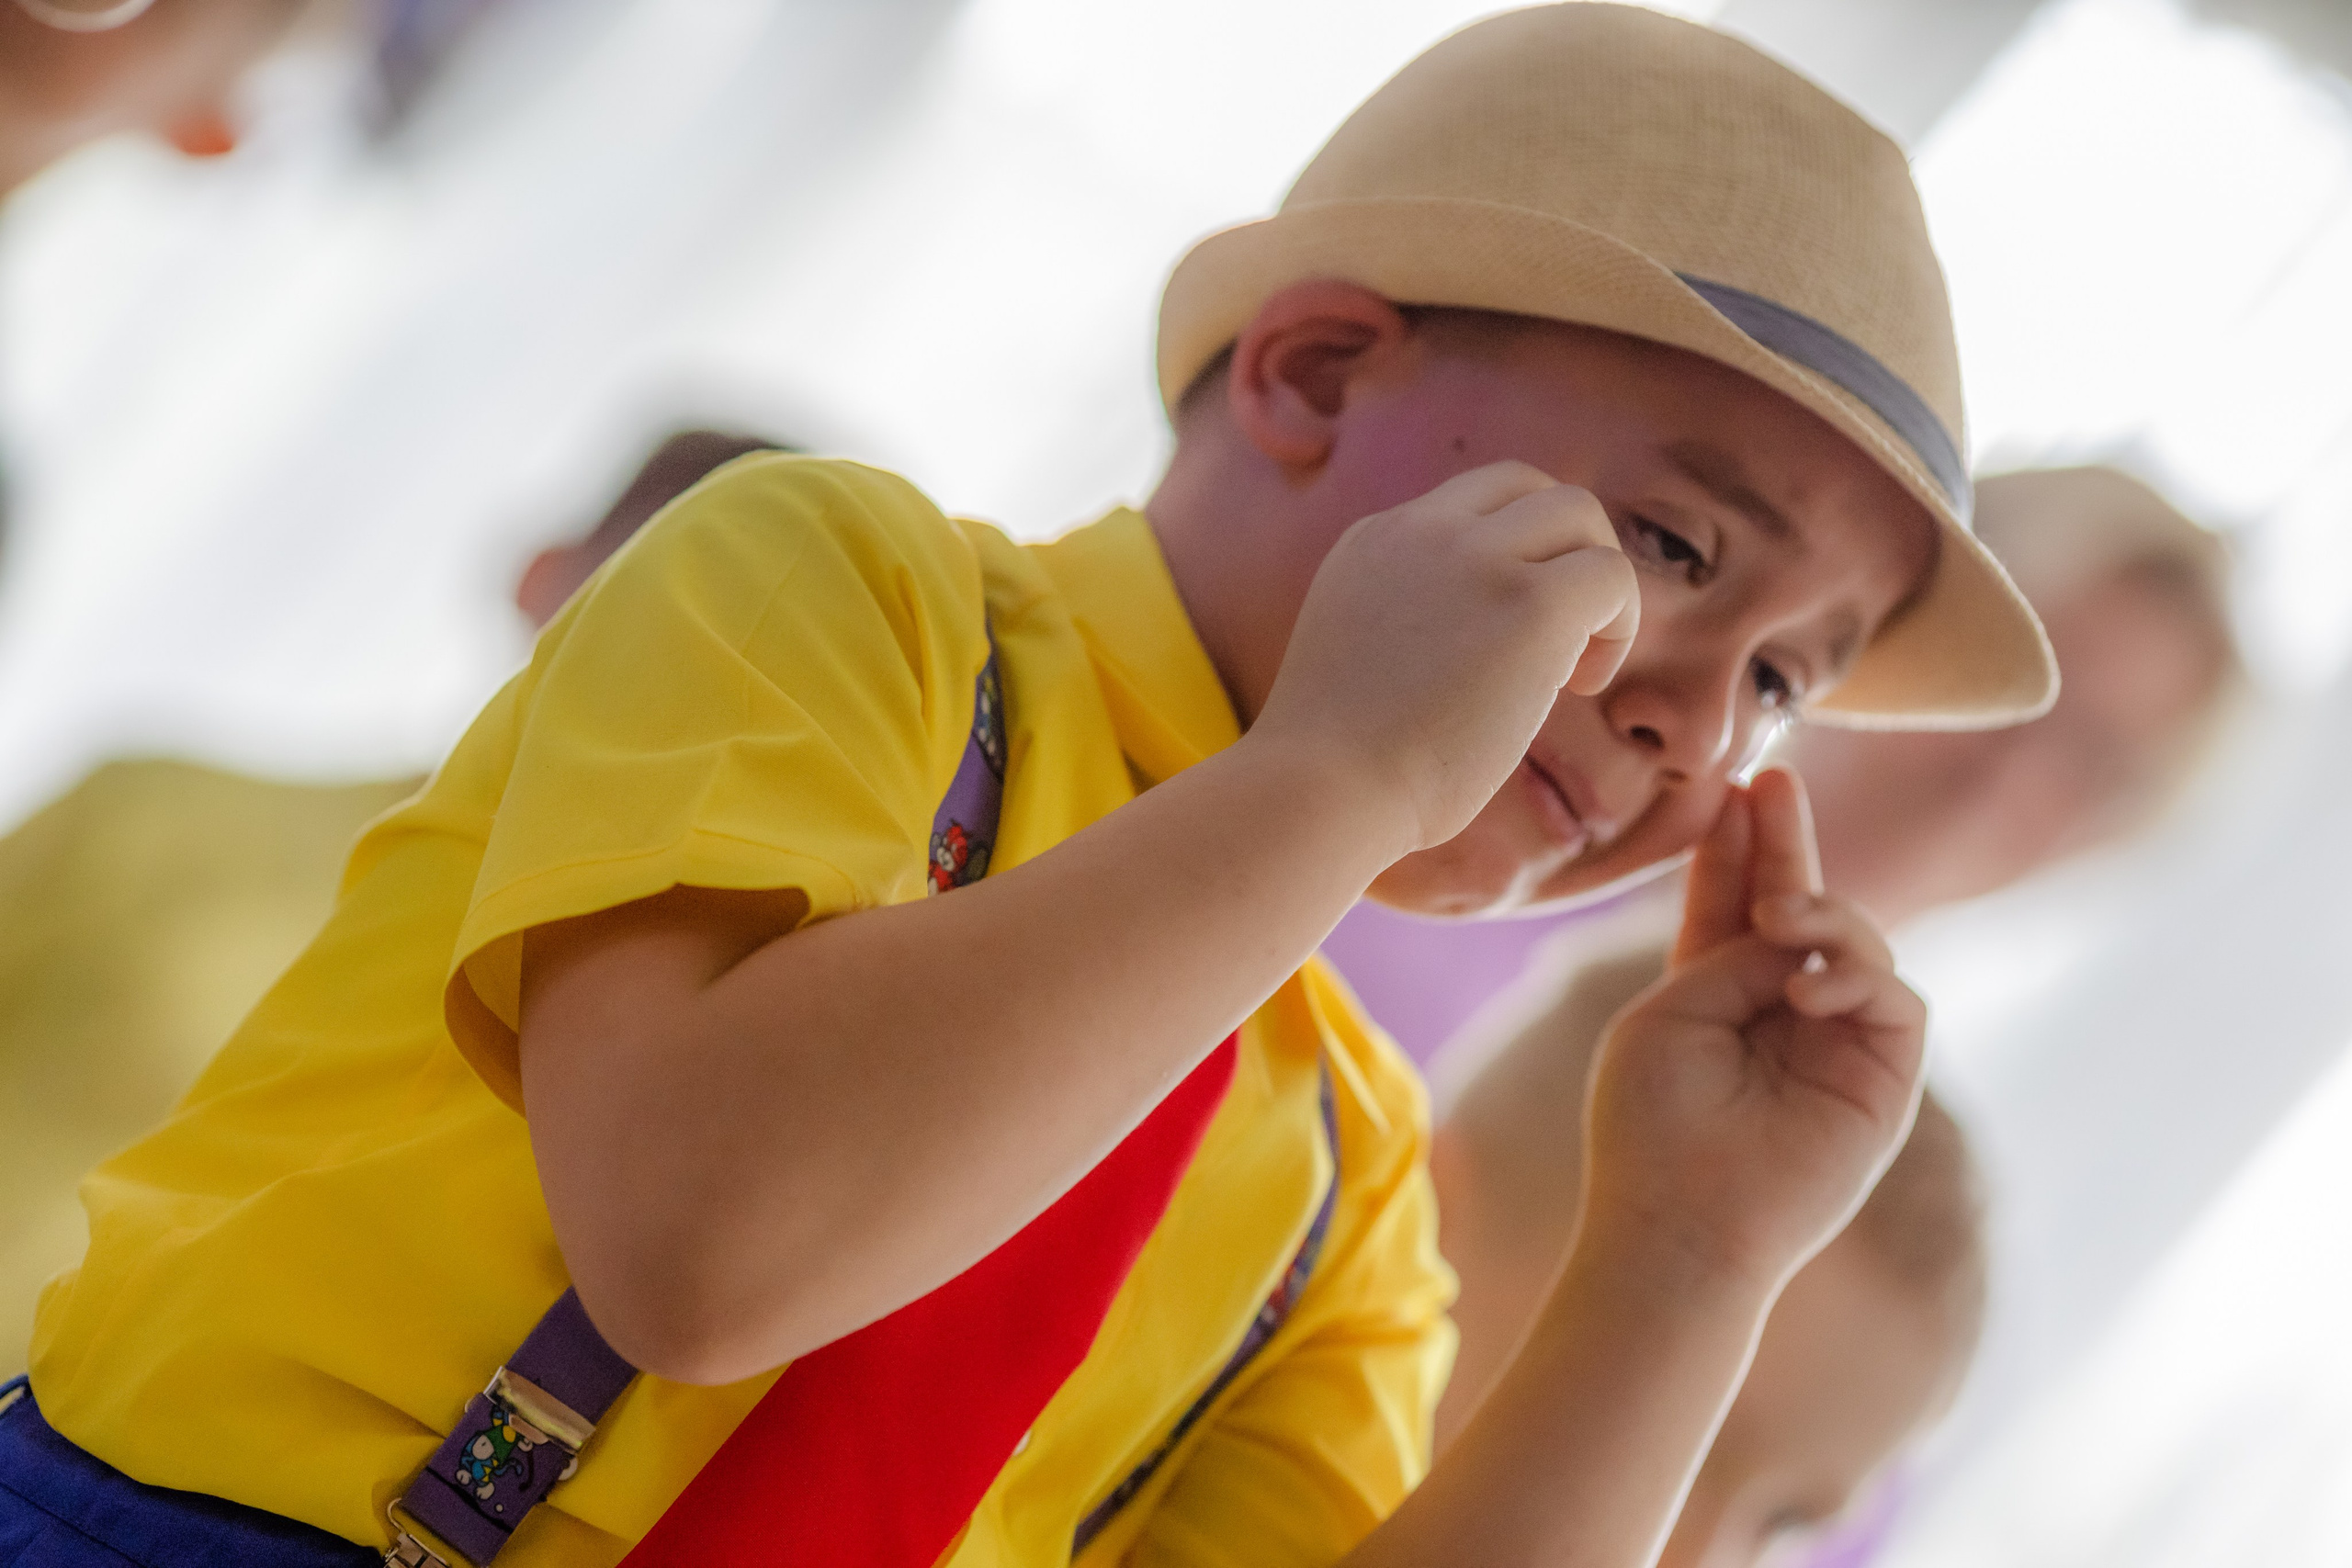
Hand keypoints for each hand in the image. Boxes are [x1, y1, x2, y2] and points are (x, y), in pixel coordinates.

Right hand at [1249, 461, 1639, 853]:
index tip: (1504, 630)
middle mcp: (1424, 531)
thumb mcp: (1358, 652)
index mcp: (1375, 540)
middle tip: (1559, 636)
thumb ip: (1411, 616)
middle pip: (1528, 486)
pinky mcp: (1531, 603)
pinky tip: (1582, 686)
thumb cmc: (1338, 764)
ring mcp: (1478, 559)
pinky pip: (1612, 575)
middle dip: (1562, 549)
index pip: (1471, 503)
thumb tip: (1483, 642)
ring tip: (1577, 666)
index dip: (1512, 552)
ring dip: (1595, 583)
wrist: (1324, 789)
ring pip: (1578, 512)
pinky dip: (1618, 624)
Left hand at [1579, 768, 1926, 1291]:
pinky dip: (1859, 977)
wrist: (1681, 1223)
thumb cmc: (1652, 1126)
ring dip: (1823, 914)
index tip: (1732, 788)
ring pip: (1858, 944)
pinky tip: (1808, 989)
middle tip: (1775, 781)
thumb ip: (1728, 954)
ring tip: (1779, 917)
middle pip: (1800, 910)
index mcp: (1716, 998)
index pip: (1732, 906)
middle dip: (1789, 843)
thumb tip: (1791, 926)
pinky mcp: (1882, 1081)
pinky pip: (1897, 1001)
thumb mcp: (1669, 1013)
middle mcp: (1781, 1015)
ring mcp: (1836, 1046)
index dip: (1737, 848)